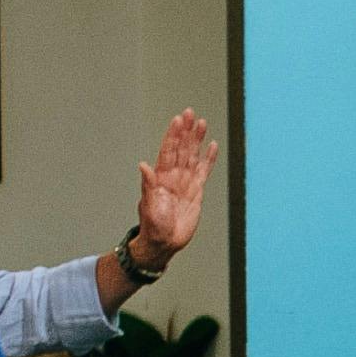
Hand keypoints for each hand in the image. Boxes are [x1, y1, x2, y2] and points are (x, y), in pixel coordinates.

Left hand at [129, 109, 213, 269]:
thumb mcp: (148, 206)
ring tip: (201, 123)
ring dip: (197, 140)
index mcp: (161, 178)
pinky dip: (208, 159)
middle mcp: (173, 176)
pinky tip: (212, 146)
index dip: (173, 136)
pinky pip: (203, 171)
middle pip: (181, 149)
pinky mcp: (196, 192)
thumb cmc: (153, 227)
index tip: (178, 120)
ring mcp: (185, 182)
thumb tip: (143, 165)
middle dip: (186, 131)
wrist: (164, 243)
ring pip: (192, 156)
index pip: (168, 151)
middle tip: (190, 113)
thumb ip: (148, 185)